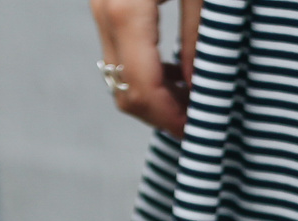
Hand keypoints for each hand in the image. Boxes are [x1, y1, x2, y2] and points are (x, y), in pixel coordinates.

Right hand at [92, 0, 201, 136]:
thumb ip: (196, 36)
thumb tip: (196, 86)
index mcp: (126, 11)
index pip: (143, 86)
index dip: (168, 116)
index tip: (194, 131)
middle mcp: (105, 15)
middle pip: (125, 90)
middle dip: (160, 115)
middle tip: (197, 122)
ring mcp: (101, 12)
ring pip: (119, 79)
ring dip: (154, 99)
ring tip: (191, 100)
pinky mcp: (106, 10)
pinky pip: (119, 58)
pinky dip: (146, 78)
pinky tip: (176, 77)